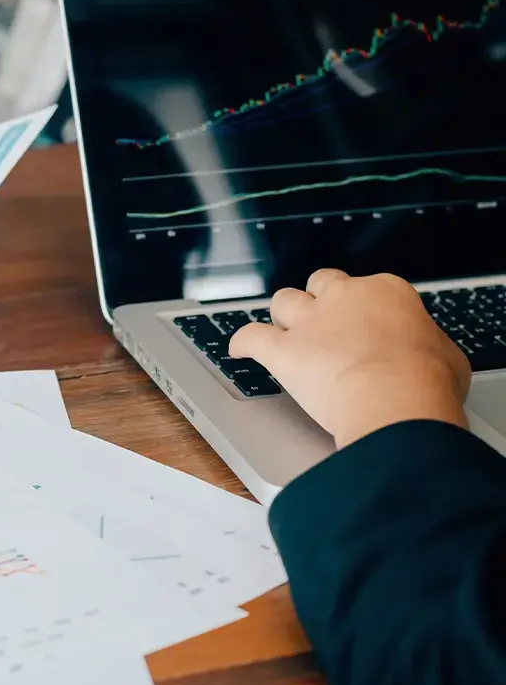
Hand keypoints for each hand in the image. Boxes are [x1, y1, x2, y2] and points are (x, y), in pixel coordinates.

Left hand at [229, 270, 470, 447]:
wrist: (396, 401)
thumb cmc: (427, 383)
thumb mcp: (445, 356)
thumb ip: (426, 345)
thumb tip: (425, 353)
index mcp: (386, 292)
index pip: (368, 289)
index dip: (363, 310)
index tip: (365, 328)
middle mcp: (344, 298)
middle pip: (320, 283)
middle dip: (319, 301)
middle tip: (324, 325)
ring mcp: (310, 321)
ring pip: (283, 301)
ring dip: (283, 317)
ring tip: (285, 334)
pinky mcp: (283, 349)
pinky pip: (250, 336)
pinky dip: (242, 342)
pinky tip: (239, 349)